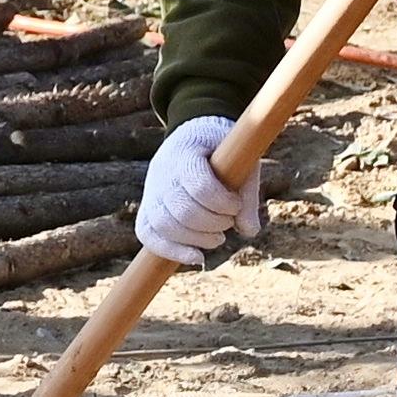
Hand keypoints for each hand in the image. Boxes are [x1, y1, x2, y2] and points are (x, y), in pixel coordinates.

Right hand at [135, 113, 266, 266]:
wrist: (191, 139)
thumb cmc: (221, 150)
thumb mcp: (241, 161)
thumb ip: (247, 194)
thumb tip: (249, 231)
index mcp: (186, 152)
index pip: (201, 187)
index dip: (223, 203)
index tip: (236, 204)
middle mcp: (163, 172)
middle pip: (183, 211)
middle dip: (213, 224)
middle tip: (229, 222)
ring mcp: (151, 191)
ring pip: (164, 226)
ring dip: (196, 240)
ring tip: (217, 238)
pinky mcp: (147, 208)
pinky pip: (148, 234)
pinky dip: (171, 250)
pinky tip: (196, 257)